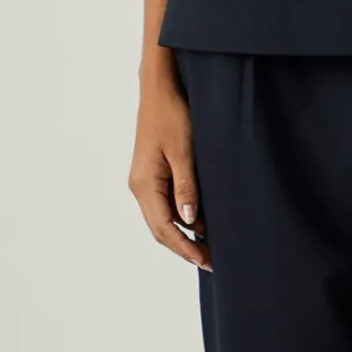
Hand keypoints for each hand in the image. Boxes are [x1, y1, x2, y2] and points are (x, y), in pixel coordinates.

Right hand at [129, 73, 211, 269]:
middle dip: (184, 247)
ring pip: (163, 218)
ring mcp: (145, 181)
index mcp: (144, 184)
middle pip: (160, 228)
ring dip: (184, 234)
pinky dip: (182, 217)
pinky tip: (201, 222)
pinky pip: (165, 204)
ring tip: (209, 247)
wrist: (160, 90)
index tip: (204, 260)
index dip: (184, 248)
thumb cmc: (172, 115)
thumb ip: (186, 187)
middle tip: (211, 261)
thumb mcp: (184, 152)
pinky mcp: (153, 174)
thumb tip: (188, 221)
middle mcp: (140, 186)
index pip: (163, 227)